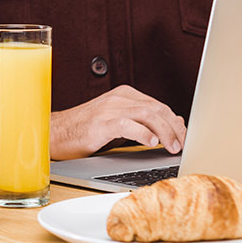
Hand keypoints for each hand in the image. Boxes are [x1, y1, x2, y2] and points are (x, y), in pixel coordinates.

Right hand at [50, 85, 186, 159]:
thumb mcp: (119, 124)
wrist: (56, 133)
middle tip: (184, 145)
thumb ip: (144, 123)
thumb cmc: (86, 130)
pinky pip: (127, 125)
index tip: (186, 137)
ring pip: (147, 115)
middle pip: (157, 109)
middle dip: (175, 128)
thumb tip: (174, 125)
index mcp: (124, 95)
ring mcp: (109, 109)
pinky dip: (143, 133)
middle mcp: (118, 98)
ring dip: (165, 132)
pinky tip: (152, 143)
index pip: (159, 106)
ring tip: (172, 147)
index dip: (175, 122)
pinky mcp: (100, 123)